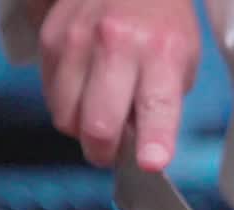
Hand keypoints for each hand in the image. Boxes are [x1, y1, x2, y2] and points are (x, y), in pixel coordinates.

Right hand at [36, 0, 199, 169]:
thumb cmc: (161, 23)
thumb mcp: (183, 60)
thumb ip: (162, 106)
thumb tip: (140, 148)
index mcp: (161, 52)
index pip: (156, 106)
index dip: (153, 141)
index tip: (152, 163)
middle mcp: (117, 44)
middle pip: (98, 125)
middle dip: (104, 153)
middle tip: (113, 151)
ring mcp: (78, 40)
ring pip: (66, 118)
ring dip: (82, 130)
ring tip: (99, 114)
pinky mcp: (50, 39)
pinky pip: (51, 97)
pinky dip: (67, 105)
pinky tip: (84, 89)